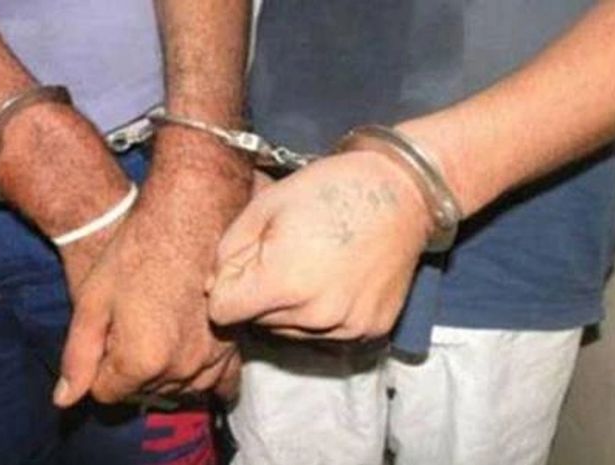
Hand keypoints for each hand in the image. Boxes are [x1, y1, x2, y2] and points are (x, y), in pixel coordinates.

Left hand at [53, 161, 249, 406]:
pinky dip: (204, 379)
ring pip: (179, 390)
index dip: (99, 368)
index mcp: (142, 359)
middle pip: (144, 392)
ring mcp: (213, 357)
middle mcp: (181, 367)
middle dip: (130, 369)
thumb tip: (64, 401)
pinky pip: (222, 383)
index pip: (107, 393)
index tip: (104, 337)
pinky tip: (193, 362)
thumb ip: (79, 356)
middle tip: (130, 328)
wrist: (190, 216)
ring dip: (164, 374)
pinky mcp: (234, 345)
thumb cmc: (137, 251)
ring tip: (158, 334)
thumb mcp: (93, 300)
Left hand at [208, 151, 432, 340]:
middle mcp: (315, 315)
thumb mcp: (265, 206)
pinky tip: (336, 279)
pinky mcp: (370, 330)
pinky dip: (322, 313)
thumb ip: (228, 251)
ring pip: (289, 331)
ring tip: (312, 266)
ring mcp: (346, 327)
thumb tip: (213, 288)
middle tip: (285, 256)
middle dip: (258, 295)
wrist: (402, 192)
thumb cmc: (330, 190)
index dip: (225, 287)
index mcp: (282, 282)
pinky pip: (326, 333)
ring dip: (289, 307)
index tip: (243, 266)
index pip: (223, 313)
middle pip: (256, 323)